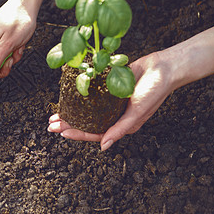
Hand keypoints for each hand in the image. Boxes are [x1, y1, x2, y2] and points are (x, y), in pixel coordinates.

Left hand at [48, 52, 173, 150]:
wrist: (163, 66)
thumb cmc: (154, 91)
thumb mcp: (136, 113)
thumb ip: (119, 130)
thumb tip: (103, 147)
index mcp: (120, 124)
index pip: (94, 133)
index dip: (77, 134)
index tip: (61, 133)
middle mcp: (113, 114)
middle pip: (86, 122)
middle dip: (68, 124)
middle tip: (50, 125)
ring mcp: (110, 101)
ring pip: (86, 109)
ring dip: (70, 111)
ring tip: (55, 113)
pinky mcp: (108, 87)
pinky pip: (90, 93)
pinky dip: (78, 95)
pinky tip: (66, 95)